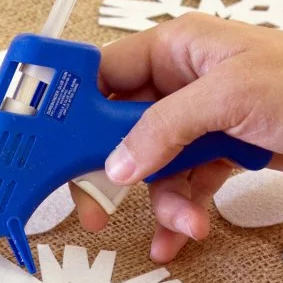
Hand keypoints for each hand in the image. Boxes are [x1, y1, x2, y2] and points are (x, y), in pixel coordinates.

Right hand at [73, 14, 282, 262]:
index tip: (52, 145)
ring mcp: (199, 121)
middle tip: (95, 208)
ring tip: (183, 225)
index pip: (104, 75)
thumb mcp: (230, 97)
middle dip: (113, 173)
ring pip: (154, 167)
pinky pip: (184, 184)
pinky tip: (184, 234)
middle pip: (120, 130)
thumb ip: (164, 127)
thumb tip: (118, 162)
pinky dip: (182, 212)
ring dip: (163, 202)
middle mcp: (181, 83)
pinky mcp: (218, 151)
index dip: (73, 109)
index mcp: (177, 48)